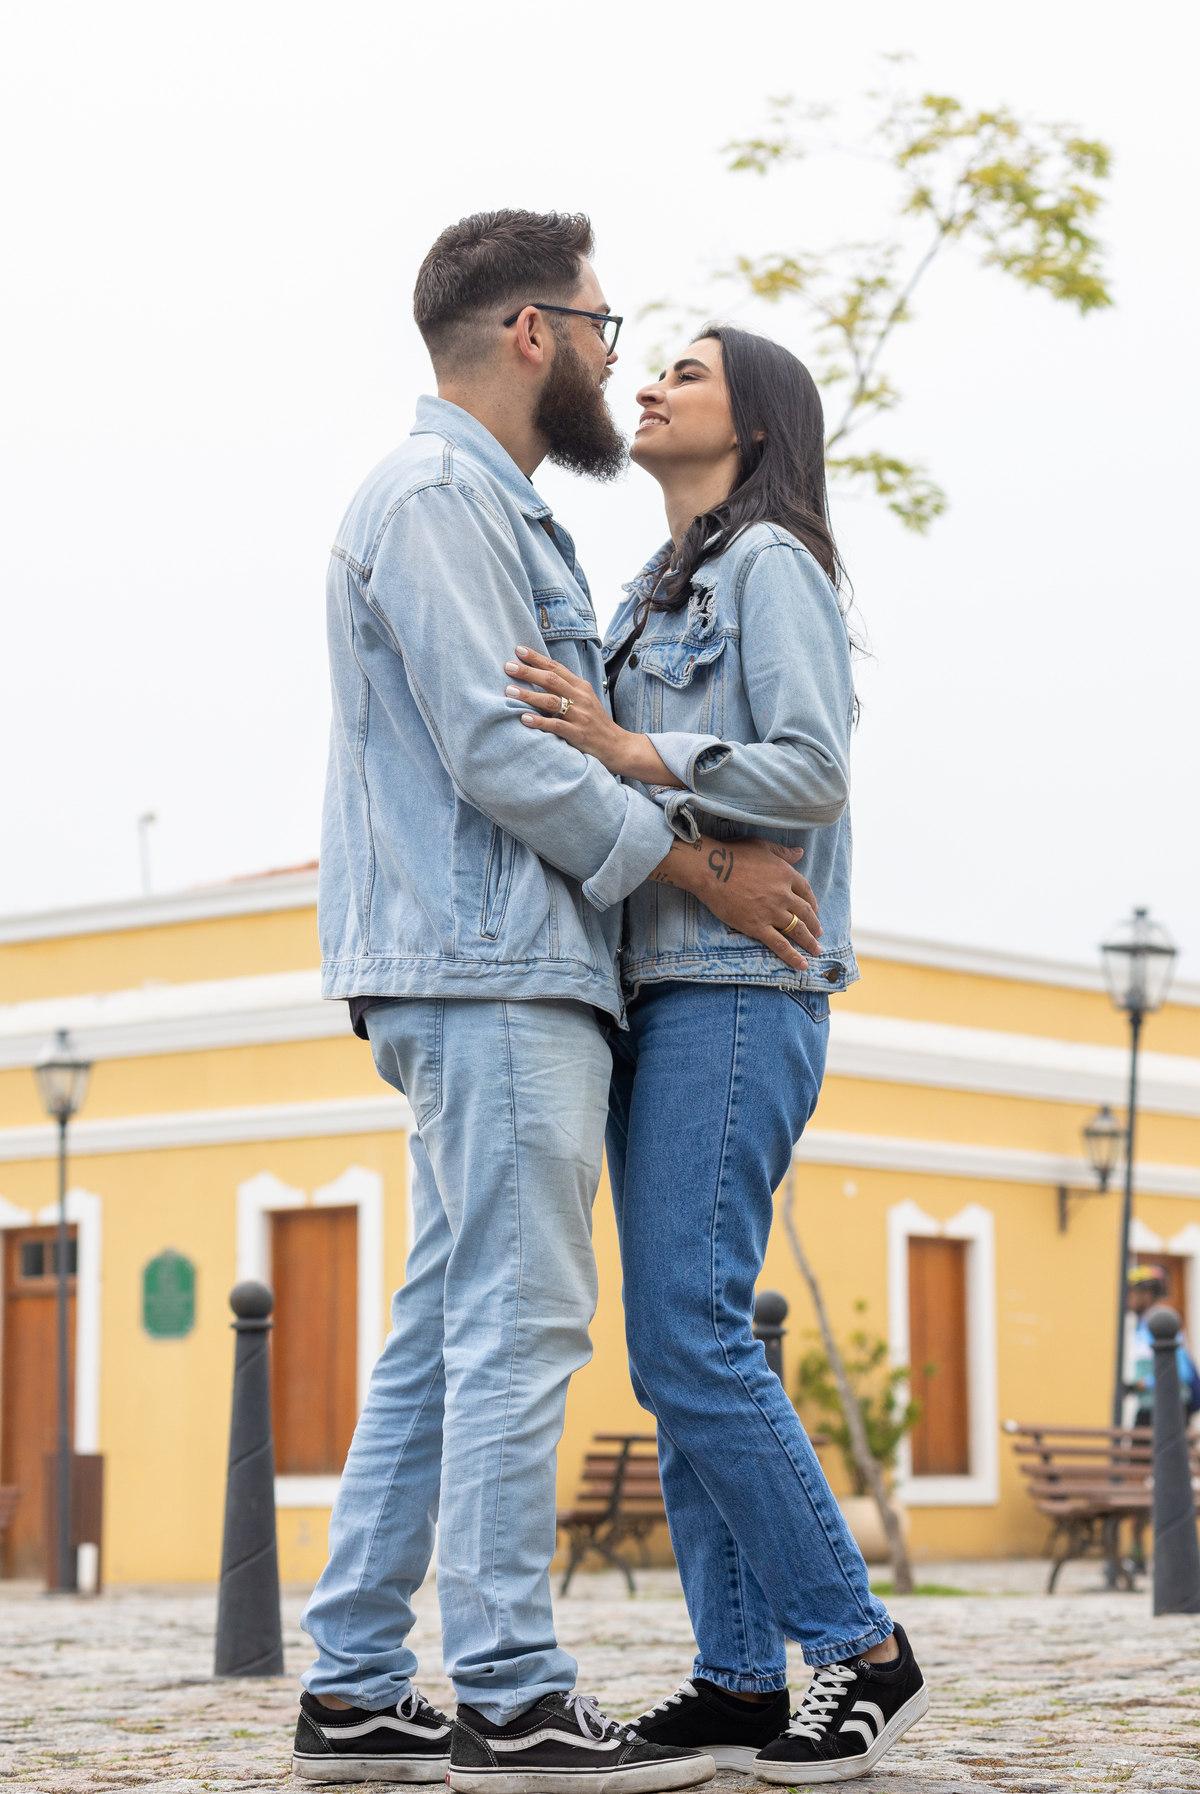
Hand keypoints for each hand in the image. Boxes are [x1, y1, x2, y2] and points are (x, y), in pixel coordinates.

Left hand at [504, 646, 682, 785]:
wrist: (617, 746)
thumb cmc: (596, 722)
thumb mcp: (585, 700)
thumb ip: (567, 689)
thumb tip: (541, 677)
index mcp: (581, 687)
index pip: (556, 668)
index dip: (537, 658)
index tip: (519, 650)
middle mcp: (580, 698)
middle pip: (551, 680)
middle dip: (528, 672)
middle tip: (508, 666)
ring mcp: (579, 716)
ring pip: (551, 701)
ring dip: (529, 695)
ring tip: (509, 691)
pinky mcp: (577, 734)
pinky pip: (556, 725)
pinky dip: (539, 721)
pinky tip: (524, 718)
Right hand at [652, 836, 821, 971]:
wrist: (711, 869)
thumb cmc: (733, 853)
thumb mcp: (762, 846)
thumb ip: (782, 852)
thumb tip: (799, 852)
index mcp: (786, 875)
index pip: (806, 892)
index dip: (812, 903)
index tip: (814, 910)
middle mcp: (784, 895)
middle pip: (805, 913)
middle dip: (814, 925)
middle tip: (818, 934)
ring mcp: (772, 912)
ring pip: (796, 929)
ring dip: (809, 941)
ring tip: (816, 950)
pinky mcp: (757, 927)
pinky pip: (779, 944)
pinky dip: (792, 955)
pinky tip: (802, 964)